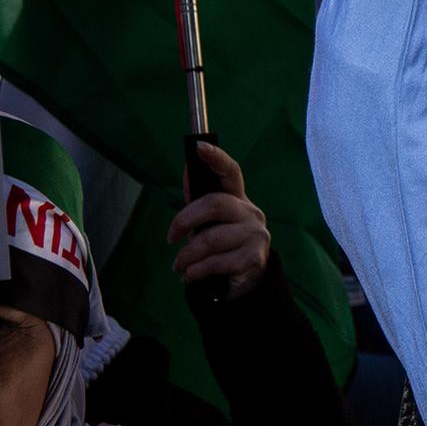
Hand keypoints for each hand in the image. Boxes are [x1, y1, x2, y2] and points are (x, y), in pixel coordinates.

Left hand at [167, 143, 269, 299]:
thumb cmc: (223, 244)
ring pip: (212, 238)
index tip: (198, 146)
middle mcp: (251, 213)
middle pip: (215, 204)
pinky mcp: (254, 258)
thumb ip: (198, 200)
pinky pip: (217, 262)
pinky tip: (191, 275)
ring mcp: (255, 235)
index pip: (230, 172)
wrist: (246, 279)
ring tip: (179, 265)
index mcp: (238, 199)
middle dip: (185, 220)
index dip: (216, 158)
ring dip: (187, 255)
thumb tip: (187, 168)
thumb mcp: (210, 222)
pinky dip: (197, 270)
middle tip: (171, 238)